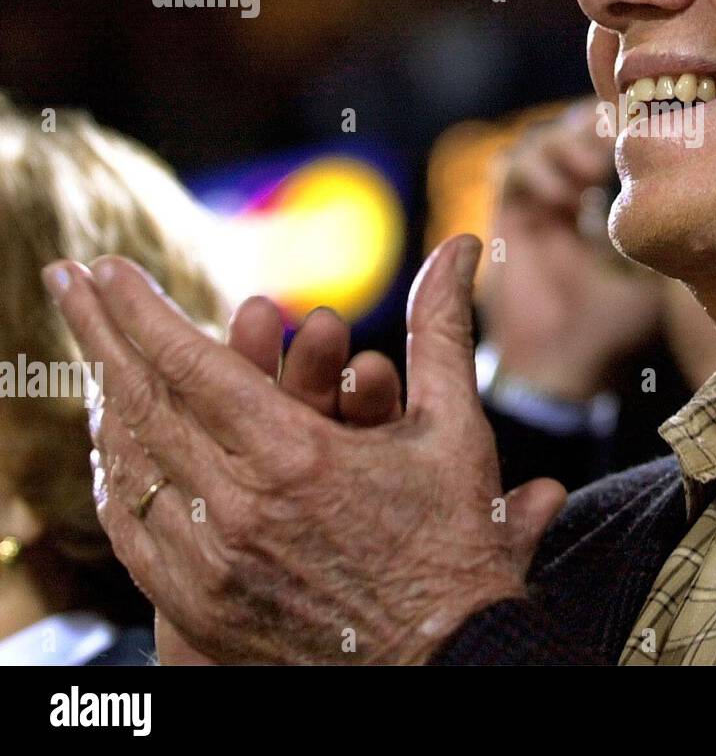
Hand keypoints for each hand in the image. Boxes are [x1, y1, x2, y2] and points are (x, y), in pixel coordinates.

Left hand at [48, 235, 566, 664]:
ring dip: (103, 398)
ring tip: (90, 354)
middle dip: (98, 334)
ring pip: (128, 466)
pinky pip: (133, 529)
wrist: (447, 662)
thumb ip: (441, 325)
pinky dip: (117, 473)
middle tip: (64, 282)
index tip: (108, 267)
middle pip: (141, 406)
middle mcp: (240, 511)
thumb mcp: (457, 426)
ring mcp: (210, 565)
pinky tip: (114, 441)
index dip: (143, 310)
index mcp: (298, 459)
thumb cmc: (456, 544)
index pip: (191, 366)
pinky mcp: (201, 608)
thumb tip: (460, 244)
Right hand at [477, 98, 663, 400]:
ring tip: (591, 172)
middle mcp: (567, 194)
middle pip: (573, 127)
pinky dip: (536, 170)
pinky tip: (562, 197)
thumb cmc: (614, 322)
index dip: (623, 125)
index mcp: (603, 200)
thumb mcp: (659, 268)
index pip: (608, 138)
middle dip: (593, 127)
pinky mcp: (508, 215)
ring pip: (542, 138)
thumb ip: (669, 229)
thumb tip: (705, 190)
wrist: (563, 361)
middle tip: (616, 141)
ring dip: (565, 144)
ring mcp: (535, 202)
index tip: (649, 133)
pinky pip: (510, 166)